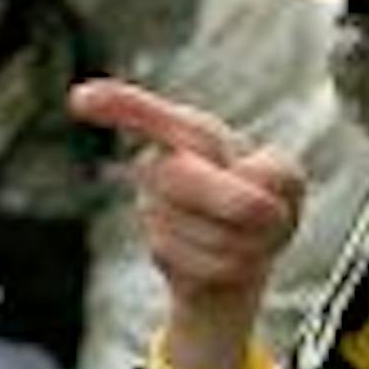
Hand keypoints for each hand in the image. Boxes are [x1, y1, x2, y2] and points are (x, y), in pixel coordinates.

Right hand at [69, 78, 303, 368]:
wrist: (241, 259)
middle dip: (238, 204)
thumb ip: (279, 176)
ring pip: (210, 232)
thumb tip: (250, 197)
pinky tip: (232, 259)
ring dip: (250, 243)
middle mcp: (159, 165)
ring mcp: (153, 208)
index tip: (81, 100)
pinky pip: (209, 265)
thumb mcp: (287, 180)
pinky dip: (238, 268)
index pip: (151, 117)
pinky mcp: (159, 249)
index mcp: (191, 134)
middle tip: (273, 215)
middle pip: (187, 181)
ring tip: (249, 236)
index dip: (119, 106)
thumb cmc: (262, 203)